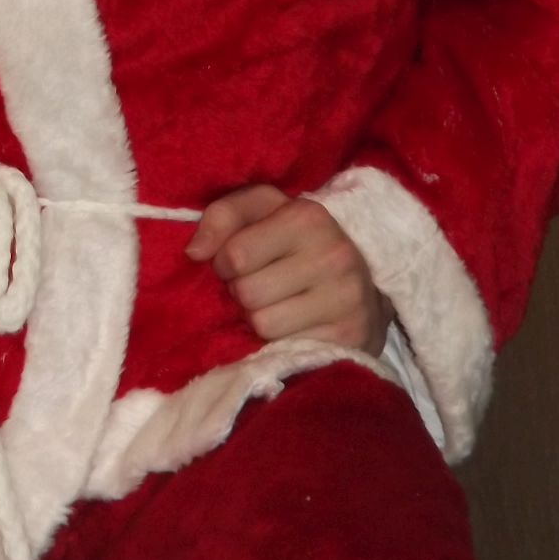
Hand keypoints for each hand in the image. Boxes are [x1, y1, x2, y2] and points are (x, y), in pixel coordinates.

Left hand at [185, 184, 391, 354]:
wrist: (364, 277)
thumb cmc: (298, 238)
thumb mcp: (262, 210)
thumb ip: (223, 216)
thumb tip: (194, 252)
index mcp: (307, 217)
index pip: (235, 255)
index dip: (224, 263)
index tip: (235, 263)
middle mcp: (332, 255)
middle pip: (248, 293)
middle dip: (243, 292)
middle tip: (259, 286)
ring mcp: (347, 299)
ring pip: (265, 325)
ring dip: (260, 319)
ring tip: (275, 304)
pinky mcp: (352, 337)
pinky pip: (289, 349)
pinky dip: (282, 340)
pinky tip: (293, 325)